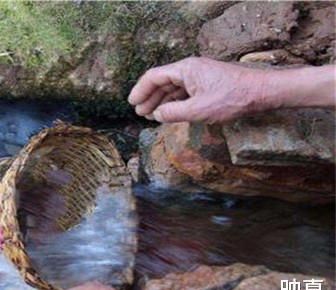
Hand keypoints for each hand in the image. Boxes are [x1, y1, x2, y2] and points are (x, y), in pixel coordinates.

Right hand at [128, 57, 268, 123]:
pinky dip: (175, 102)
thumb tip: (156, 114)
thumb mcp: (198, 110)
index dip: (140, 90)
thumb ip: (173, 113)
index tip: (132, 103)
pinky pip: (185, 91)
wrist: (262, 92)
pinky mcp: (208, 84)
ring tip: (152, 116)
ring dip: (161, 101)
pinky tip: (171, 113)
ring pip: (173, 88)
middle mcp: (190, 69)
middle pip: (162, 82)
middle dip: (149, 98)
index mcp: (185, 69)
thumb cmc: (232, 99)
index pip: (154, 77)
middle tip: (140, 113)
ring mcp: (200, 76)